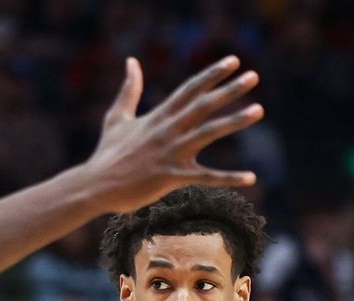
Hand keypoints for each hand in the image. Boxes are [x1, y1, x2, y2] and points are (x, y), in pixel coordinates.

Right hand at [82, 56, 262, 213]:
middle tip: (254, 76)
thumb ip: (129, 89)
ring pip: (208, 133)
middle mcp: (167, 131)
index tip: (233, 61)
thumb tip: (131, 61)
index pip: (189, 90)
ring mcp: (170, 153)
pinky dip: (228, 178)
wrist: (95, 185)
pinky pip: (205, 177)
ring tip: (259, 110)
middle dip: (229, 90)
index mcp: (158, 117)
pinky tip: (251, 177)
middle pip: (203, 105)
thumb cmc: (107, 153)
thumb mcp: (116, 117)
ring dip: (234, 121)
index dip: (211, 74)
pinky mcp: (171, 177)